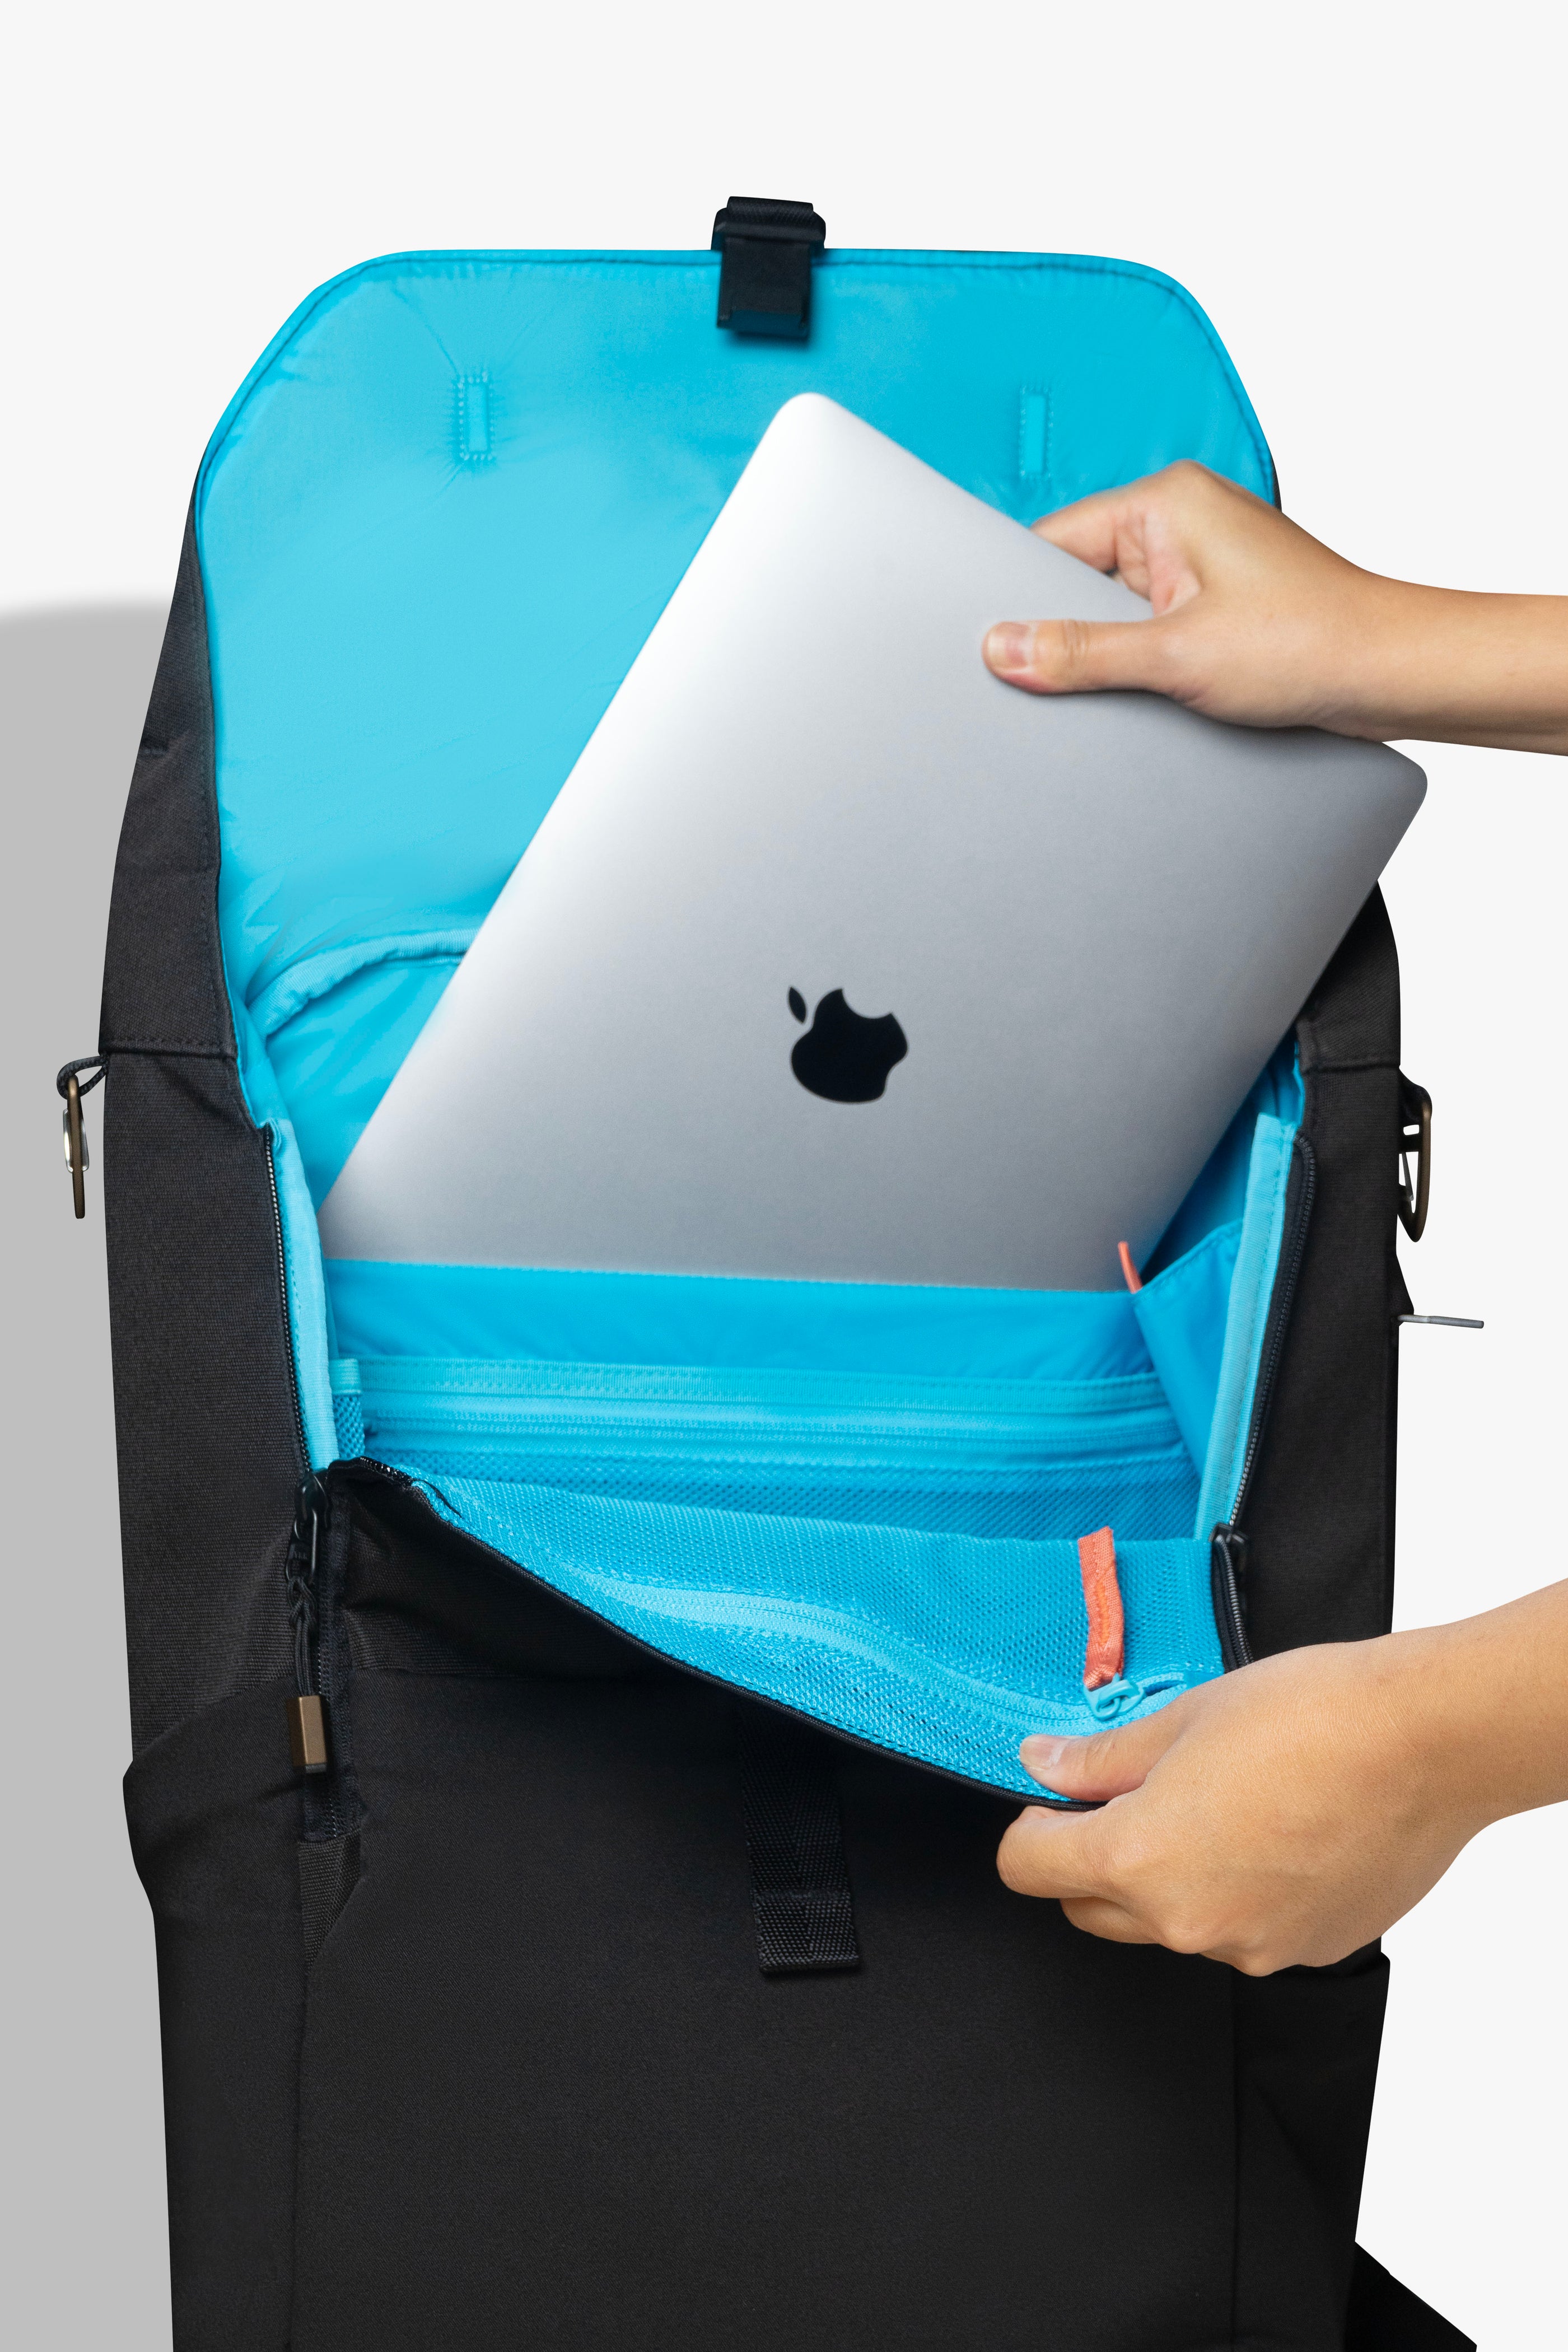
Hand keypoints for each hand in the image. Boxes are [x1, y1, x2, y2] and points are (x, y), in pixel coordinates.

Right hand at [981, 460, 1567, 754]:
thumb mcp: (1176, 655)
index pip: (1052, 540)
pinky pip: (1145, 632)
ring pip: (1109, 611)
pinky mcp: (1214, 605)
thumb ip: (1081, 653)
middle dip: (1060, 632)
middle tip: (1038, 681)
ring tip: (1109, 688)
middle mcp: (1181, 521)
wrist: (1394, 675)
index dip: (1014, 597)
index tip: (985, 645)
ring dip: (1103, 655)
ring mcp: (1198, 564)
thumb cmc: (1313, 642)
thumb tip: (1002, 648)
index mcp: (1166, 500)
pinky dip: (1135, 666)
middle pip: (1076, 578)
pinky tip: (1138, 695)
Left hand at [995, 1583, 1567, 1973]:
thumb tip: (1045, 1766)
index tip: (1051, 1800)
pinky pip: (1241, 1931)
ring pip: (1170, 1924)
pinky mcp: (1308, 1950)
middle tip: (1129, 1794)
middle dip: (1089, 1858)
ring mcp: (1252, 1946)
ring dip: (1170, 1878)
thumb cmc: (1311, 1716)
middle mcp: (1188, 1921)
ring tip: (1220, 1804)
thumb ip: (1101, 1758)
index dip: (1029, 1828)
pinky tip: (1272, 1833)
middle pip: (1090, 1909)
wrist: (1425, 1743)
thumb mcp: (1183, 1718)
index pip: (1028, 1870)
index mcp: (1140, 1859)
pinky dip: (1238, 1892)